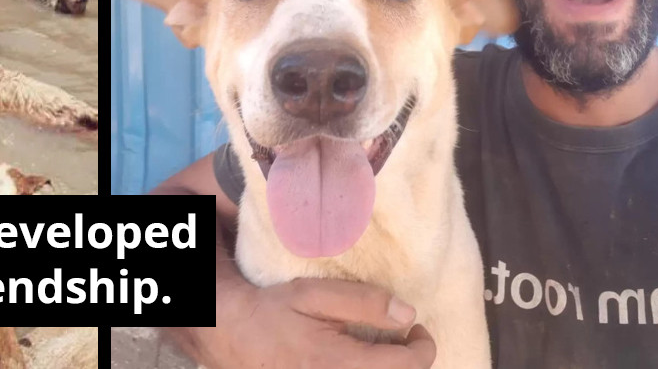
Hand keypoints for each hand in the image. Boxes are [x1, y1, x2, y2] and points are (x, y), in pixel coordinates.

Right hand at [196, 278, 436, 368]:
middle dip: (408, 362)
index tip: (418, 329)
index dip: (423, 347)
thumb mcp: (315, 296)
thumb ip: (363, 303)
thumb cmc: (273, 312)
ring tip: (384, 351)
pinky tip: (359, 360)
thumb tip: (407, 313)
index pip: (406, 366)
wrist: (234, 336)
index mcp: (342, 363)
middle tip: (403, 340)